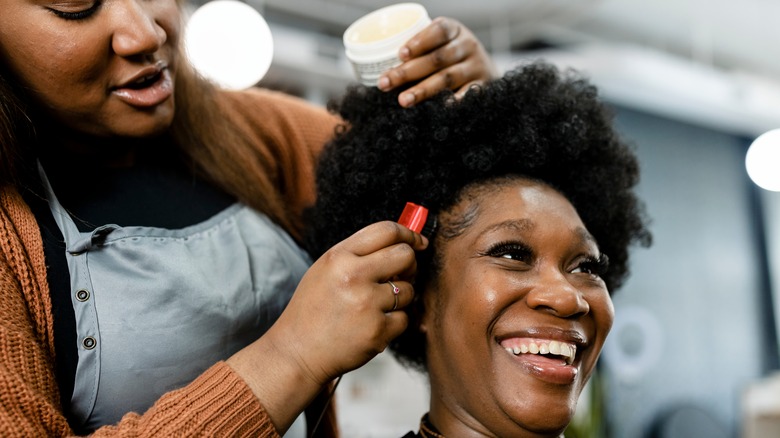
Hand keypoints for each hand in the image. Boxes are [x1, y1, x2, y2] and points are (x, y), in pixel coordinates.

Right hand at [269, 221, 427, 385]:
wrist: (296, 352)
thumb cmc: (313, 310)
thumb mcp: (326, 270)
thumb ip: (359, 254)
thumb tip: (404, 244)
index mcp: (339, 257)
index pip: (386, 230)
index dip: (408, 234)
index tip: (417, 242)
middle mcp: (353, 276)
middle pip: (405, 255)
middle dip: (410, 265)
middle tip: (401, 275)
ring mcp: (366, 304)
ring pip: (409, 290)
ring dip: (399, 298)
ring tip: (374, 307)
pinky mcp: (377, 331)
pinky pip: (404, 319)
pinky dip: (393, 323)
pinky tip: (371, 326)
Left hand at [378, 17, 497, 106]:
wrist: (486, 72)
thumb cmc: (452, 58)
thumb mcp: (441, 46)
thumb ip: (420, 53)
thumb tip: (386, 73)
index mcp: (454, 30)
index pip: (438, 31)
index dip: (419, 42)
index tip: (400, 55)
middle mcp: (467, 46)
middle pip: (436, 58)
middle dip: (408, 72)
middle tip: (385, 83)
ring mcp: (477, 66)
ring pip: (447, 78)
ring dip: (423, 90)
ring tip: (403, 100)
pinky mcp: (483, 86)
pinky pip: (466, 95)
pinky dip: (452, 102)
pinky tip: (438, 108)